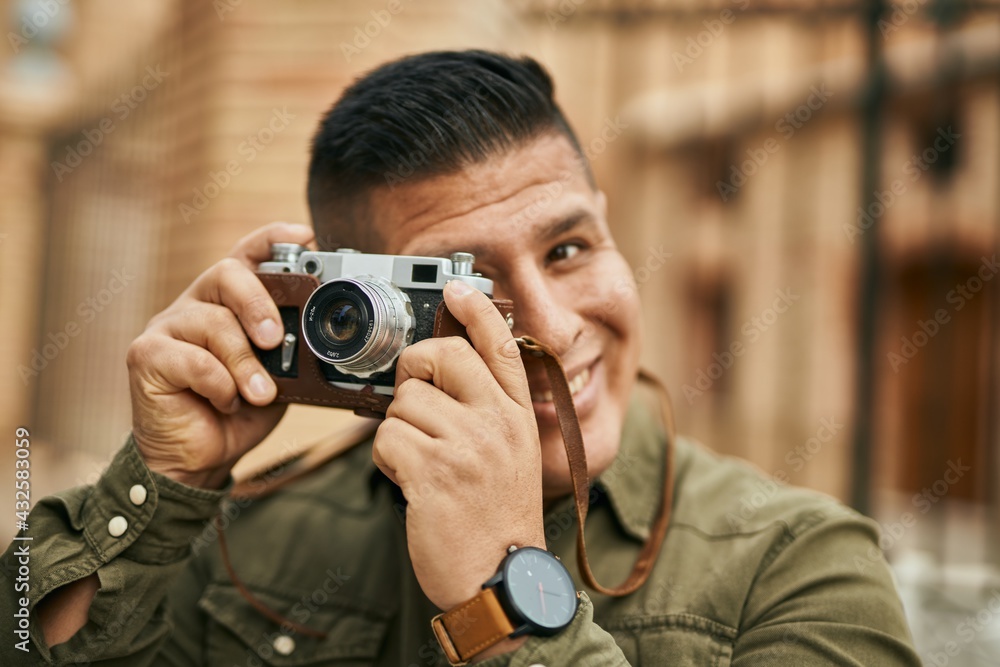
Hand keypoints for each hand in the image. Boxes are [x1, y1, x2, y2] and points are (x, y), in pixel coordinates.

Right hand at [126, 222, 314, 487]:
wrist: (201, 457)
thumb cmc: (239, 409)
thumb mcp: (278, 374)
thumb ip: (290, 348)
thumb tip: (317, 334)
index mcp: (229, 301)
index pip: (247, 255)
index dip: (272, 239)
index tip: (302, 236)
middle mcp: (196, 303)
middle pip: (228, 274)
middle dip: (259, 304)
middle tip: (276, 340)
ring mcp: (167, 326)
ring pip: (215, 322)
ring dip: (246, 364)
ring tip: (261, 395)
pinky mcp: (146, 354)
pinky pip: (192, 359)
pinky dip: (218, 385)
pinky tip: (225, 402)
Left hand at [372, 280, 545, 614]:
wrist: (500, 579)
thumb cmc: (497, 518)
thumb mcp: (511, 456)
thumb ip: (488, 412)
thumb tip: (440, 375)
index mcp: (519, 415)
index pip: (500, 347)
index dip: (476, 312)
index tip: (457, 289)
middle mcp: (498, 422)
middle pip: (442, 356)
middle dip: (414, 370)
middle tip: (415, 400)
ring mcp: (468, 445)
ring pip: (405, 402)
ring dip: (400, 432)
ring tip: (422, 464)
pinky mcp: (434, 471)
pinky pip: (387, 438)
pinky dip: (387, 460)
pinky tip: (410, 482)